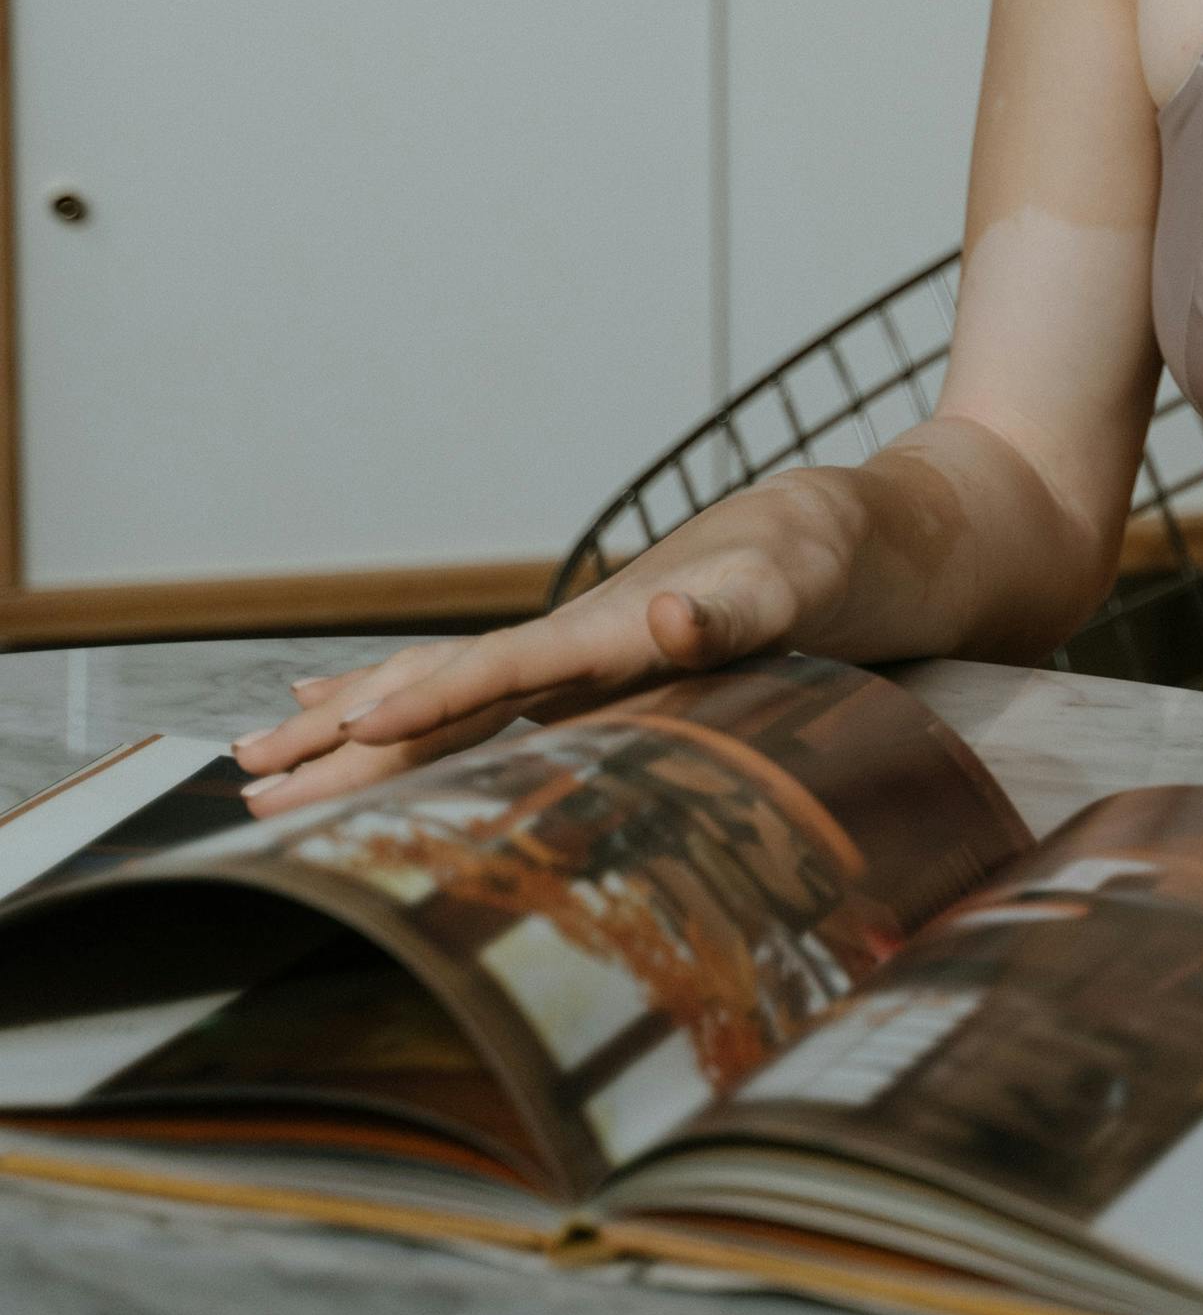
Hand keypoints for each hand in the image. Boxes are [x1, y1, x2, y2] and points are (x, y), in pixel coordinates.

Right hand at [231, 474, 859, 817]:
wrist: (843, 530)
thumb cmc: (820, 563)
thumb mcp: (791, 588)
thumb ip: (733, 611)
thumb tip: (671, 617)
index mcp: (613, 631)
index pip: (503, 672)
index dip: (433, 702)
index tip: (355, 732)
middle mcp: (574, 642)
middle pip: (440, 689)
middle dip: (343, 737)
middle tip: (247, 784)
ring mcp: (572, 655)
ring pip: (441, 694)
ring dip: (352, 727)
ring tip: (261, 755)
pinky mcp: (587, 668)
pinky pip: (478, 700)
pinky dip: (413, 705)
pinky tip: (361, 710)